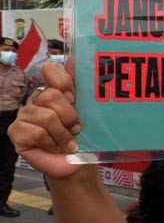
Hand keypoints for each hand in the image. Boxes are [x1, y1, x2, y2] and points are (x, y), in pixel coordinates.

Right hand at [8, 59, 83, 178]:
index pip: (51, 69)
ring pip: (45, 116)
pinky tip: (55, 148)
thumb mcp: (88, 112)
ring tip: (68, 142)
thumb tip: (76, 59)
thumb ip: (83, 88)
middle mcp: (37, 99)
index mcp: (54, 90)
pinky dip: (51, 143)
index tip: (75, 97)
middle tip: (76, 128)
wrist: (76, 164)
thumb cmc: (83, 137)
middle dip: (69, 115)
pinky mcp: (16, 132)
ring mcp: (24, 114)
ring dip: (62, 133)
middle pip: (50, 95)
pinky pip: (36, 132)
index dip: (63, 80)